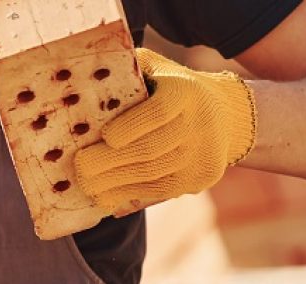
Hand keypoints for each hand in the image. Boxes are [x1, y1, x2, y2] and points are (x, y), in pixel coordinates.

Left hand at [75, 49, 257, 216]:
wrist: (226, 116)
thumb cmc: (172, 88)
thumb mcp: (156, 68)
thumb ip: (128, 68)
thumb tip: (85, 75)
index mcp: (185, 90)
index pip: (158, 111)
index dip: (130, 126)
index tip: (104, 136)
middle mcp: (199, 123)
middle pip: (150, 148)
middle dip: (110, 161)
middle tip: (79, 166)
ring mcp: (203, 154)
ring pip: (153, 174)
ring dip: (114, 182)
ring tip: (86, 183)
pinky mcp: (202, 178)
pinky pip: (161, 190)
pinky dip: (129, 193)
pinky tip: (105, 195)